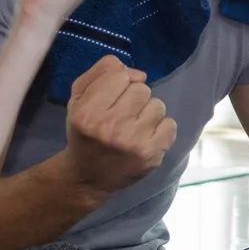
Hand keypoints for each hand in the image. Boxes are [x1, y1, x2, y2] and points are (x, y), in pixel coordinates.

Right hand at [60, 55, 178, 195]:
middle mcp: (109, 127)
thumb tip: (137, 73)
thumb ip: (101, 72)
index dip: (118, 83)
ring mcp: (132, 142)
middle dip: (133, 98)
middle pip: (141, 89)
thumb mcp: (78, 97)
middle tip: (122, 115)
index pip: (120, 75)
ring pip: (157, 105)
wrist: (88, 177)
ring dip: (148, 113)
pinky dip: (161, 128)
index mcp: (87, 112)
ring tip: (133, 127)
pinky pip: (170, 124)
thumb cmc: (84, 132)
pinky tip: (146, 137)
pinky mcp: (151, 154)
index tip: (112, 97)